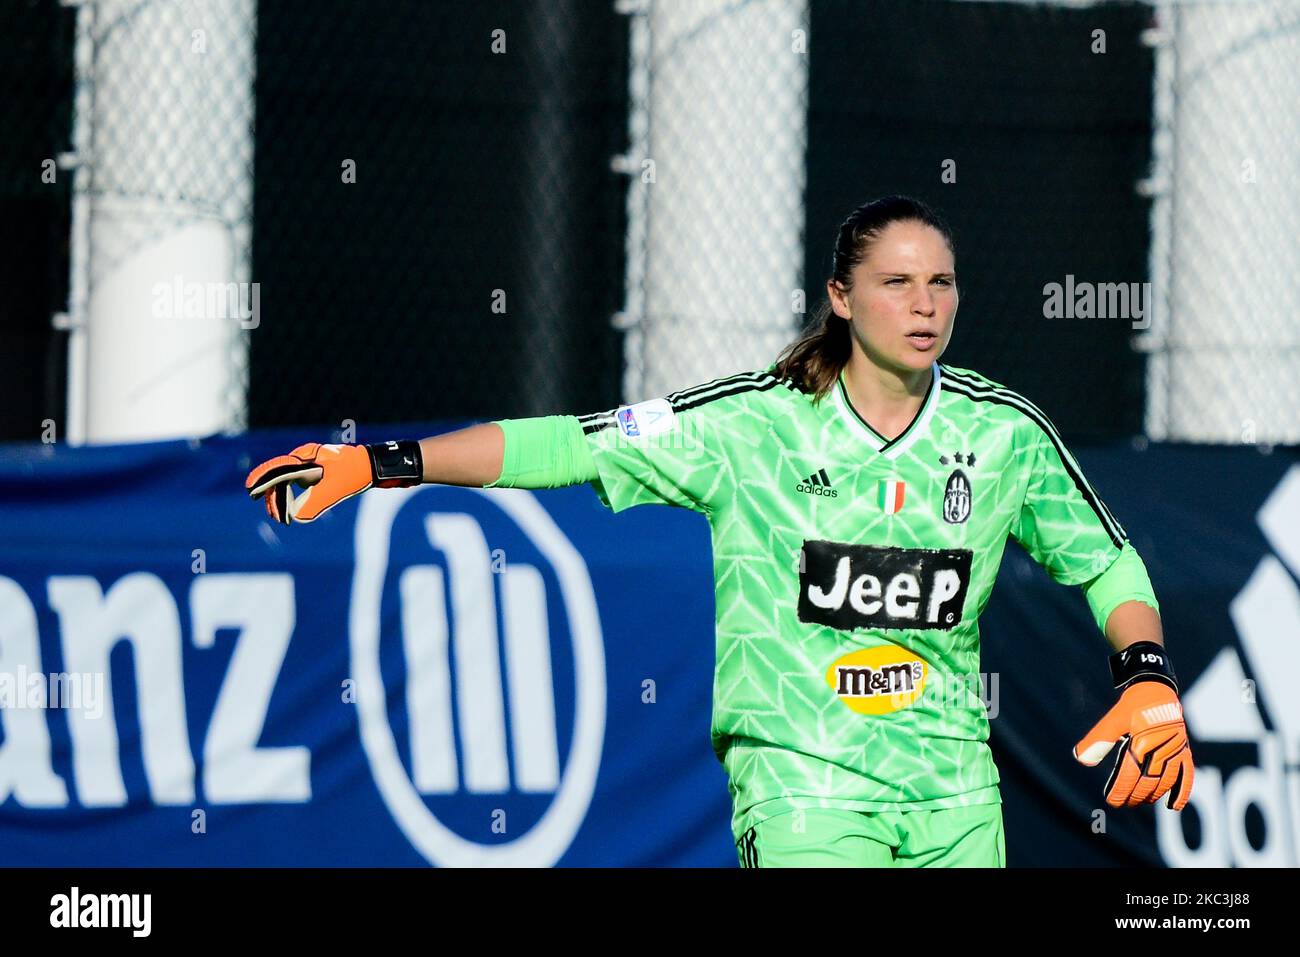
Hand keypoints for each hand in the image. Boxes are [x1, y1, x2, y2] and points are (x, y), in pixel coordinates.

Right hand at [245, 443, 373, 524]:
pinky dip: (291, 497)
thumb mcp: (336, 488)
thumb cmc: (355, 472)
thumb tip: (298, 517)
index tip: (251, 489)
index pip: (278, 467)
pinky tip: (288, 511)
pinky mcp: (314, 473)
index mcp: (306, 456)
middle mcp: (304, 458)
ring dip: (282, 499)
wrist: (374, 466)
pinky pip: (295, 484)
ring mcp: (308, 465)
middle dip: (274, 497)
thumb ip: (316, 502)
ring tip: (279, 517)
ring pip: (286, 482)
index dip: (262, 478)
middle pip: (280, 477)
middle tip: (274, 516)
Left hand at [1073, 680, 1193, 809]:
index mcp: (1142, 741)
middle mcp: (1162, 748)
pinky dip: (1182, 792)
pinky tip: (1173, 806)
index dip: (1120, 790)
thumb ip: (1098, 740)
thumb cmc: (1132, 705)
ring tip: (1141, 801)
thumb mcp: (1113, 720)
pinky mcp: (1184, 750)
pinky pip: (1187, 775)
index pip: (1130, 774)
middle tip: (1124, 803)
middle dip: (1135, 795)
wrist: (1156, 689)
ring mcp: (1175, 750)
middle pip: (1148, 780)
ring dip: (1153, 794)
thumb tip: (1081, 759)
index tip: (1112, 801)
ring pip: (1166, 781)